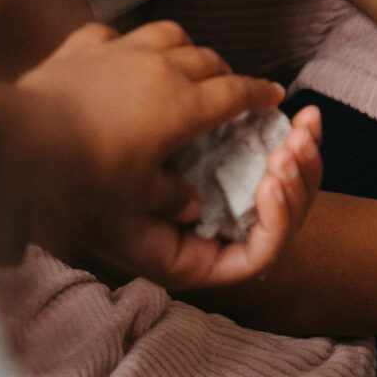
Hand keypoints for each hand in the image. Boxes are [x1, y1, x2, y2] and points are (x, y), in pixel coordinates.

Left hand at [11, 21, 320, 287]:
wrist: (29, 135)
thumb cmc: (90, 168)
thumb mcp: (136, 192)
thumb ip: (168, 195)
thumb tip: (189, 206)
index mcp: (185, 105)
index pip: (236, 93)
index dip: (259, 94)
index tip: (274, 96)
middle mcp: (161, 68)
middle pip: (208, 59)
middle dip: (225, 71)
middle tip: (228, 86)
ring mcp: (122, 50)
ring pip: (170, 33)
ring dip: (183, 46)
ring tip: (182, 61)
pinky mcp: (84, 45)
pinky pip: (114, 33)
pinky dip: (126, 42)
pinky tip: (121, 54)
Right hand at [92, 101, 324, 291]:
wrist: (70, 150)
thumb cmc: (92, 183)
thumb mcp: (123, 198)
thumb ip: (161, 206)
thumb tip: (196, 207)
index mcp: (199, 259)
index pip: (257, 256)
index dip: (275, 224)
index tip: (271, 183)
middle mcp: (222, 238)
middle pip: (283, 220)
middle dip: (298, 179)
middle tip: (294, 144)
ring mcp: (236, 204)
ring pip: (290, 189)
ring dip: (303, 154)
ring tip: (305, 124)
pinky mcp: (241, 171)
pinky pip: (282, 161)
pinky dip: (296, 139)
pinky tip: (305, 117)